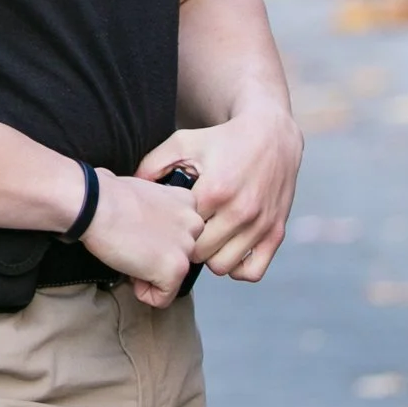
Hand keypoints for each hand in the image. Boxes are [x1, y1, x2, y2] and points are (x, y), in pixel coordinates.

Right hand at [82, 172, 203, 307]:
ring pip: (174, 278)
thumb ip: (162, 211)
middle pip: (181, 256)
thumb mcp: (147, 194)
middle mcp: (194, 225)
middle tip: (133, 246)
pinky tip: (130, 272)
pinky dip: (143, 293)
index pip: (184, 233)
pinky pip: (163, 298)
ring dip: (150, 274)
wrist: (95, 205)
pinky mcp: (175, 269)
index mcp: (188, 202)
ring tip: (130, 256)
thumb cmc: (108, 196)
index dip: (159, 239)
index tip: (139, 232)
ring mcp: (186, 248)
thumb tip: (155, 230)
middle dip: (157, 257)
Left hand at [138, 106, 301, 282]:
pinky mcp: (276, 232)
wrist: (271, 135)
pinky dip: (238, 267)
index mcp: (214, 190)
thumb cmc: (223, 140)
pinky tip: (228, 249)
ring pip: (223, 267)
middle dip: (187, 246)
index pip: (180, 232)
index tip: (167, 225)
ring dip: (210, 257)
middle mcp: (240, 211)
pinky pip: (252, 271)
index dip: (169, 231)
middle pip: (199, 255)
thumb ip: (153, 164)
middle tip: (184, 234)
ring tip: (206, 239)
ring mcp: (260, 224)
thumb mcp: (183, 142)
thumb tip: (131, 186)